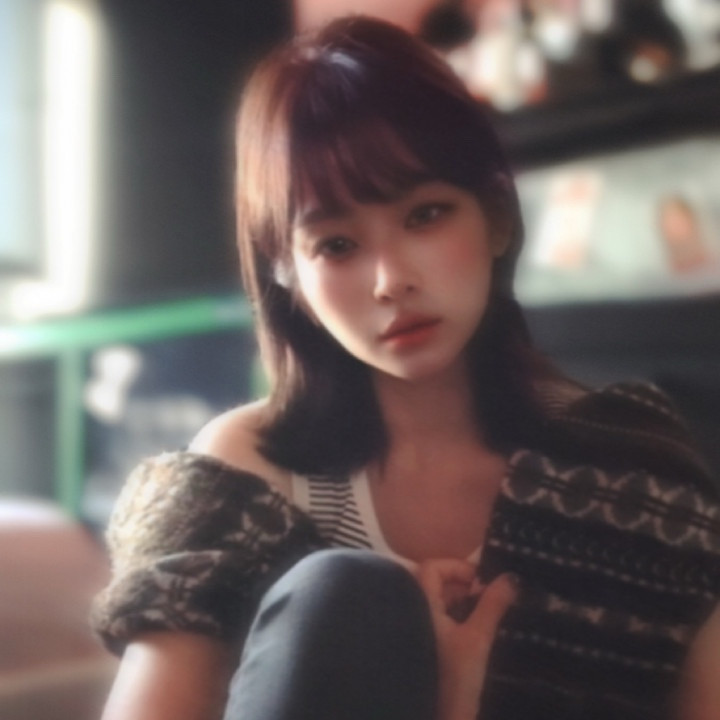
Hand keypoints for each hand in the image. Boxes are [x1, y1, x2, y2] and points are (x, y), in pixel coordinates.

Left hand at [415, 559, 517, 719]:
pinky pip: (435, 620)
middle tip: (489, 599)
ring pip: (436, 603)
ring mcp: (414, 629)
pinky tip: (473, 633)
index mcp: (420, 603)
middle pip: (434, 583)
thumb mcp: (478, 639)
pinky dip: (454, 619)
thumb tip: (511, 577)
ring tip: (486, 616)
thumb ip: (493, 605)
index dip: (458, 568)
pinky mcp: (421, 647)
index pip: (433, 567)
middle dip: (463, 587)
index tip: (482, 583)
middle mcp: (412, 611)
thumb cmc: (452, 678)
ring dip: (460, 604)